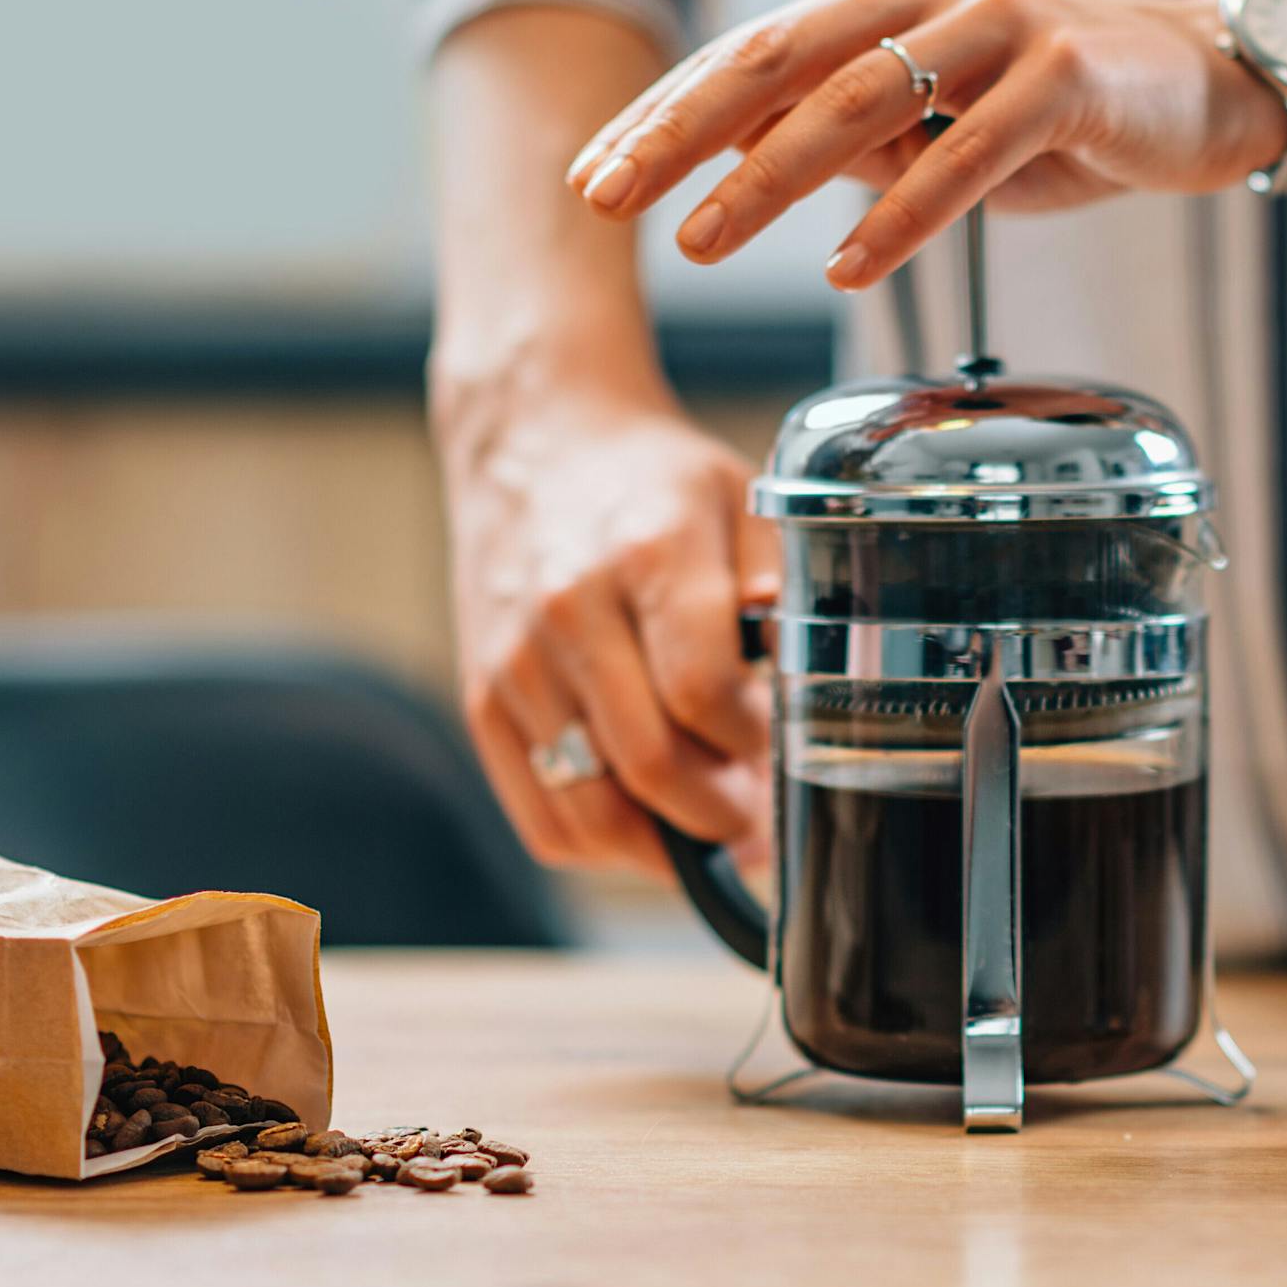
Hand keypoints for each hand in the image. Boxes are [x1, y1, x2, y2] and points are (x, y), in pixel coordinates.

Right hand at [438, 383, 775, 873]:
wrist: (537, 442)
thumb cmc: (653, 479)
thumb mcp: (741, 499)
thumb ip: (780, 587)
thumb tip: (803, 682)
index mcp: (648, 553)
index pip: (703, 691)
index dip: (755, 742)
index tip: (780, 745)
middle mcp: (570, 611)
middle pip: (649, 762)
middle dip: (722, 810)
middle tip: (760, 811)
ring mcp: (516, 662)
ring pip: (592, 809)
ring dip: (665, 842)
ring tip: (711, 822)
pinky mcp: (483, 700)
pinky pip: (543, 816)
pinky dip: (604, 844)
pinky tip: (650, 825)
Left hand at [563, 0, 1286, 290]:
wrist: (1205, 77)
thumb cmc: (1057, 106)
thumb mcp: (933, 122)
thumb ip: (847, 138)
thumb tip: (745, 174)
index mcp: (879, 1)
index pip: (746, 55)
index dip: (661, 116)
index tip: (589, 177)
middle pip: (778, 60)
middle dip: (681, 133)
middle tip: (607, 197)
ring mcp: (998, 26)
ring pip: (862, 98)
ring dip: (770, 176)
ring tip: (702, 242)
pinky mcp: (1065, 74)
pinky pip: (971, 150)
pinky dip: (905, 212)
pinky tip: (849, 268)